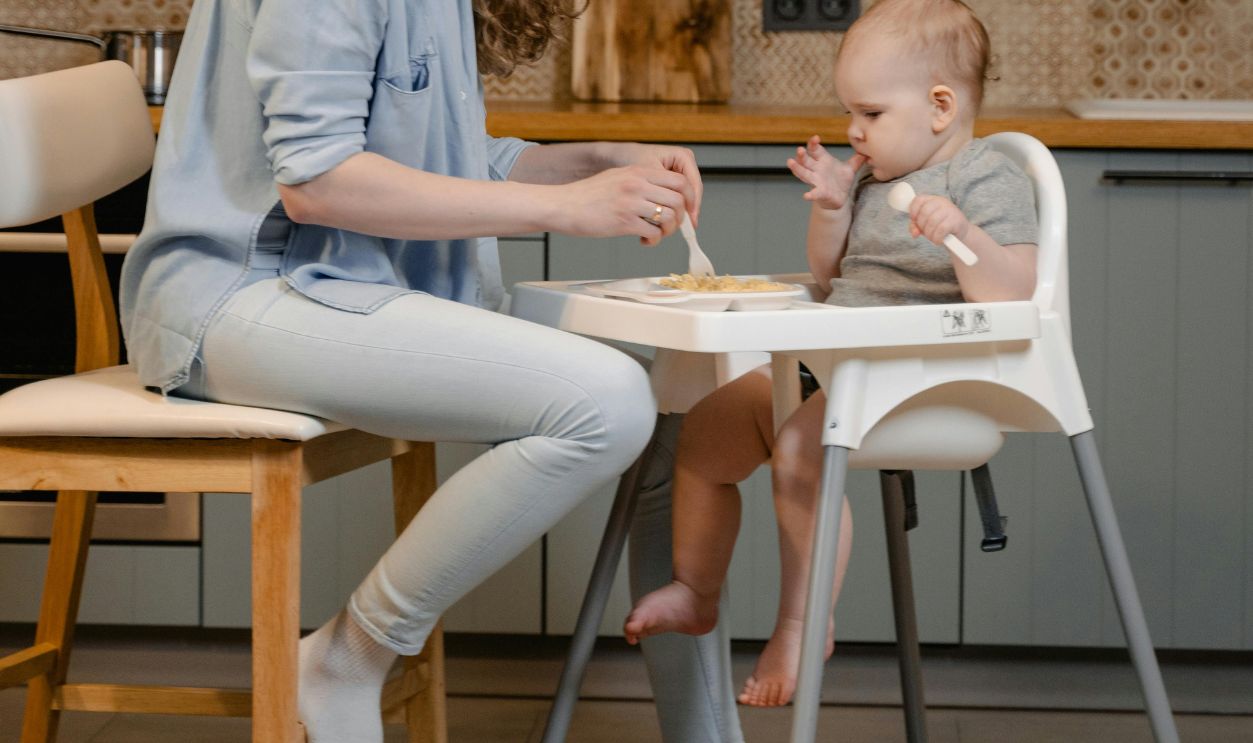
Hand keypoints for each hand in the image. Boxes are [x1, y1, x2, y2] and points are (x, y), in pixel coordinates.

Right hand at [554, 165, 692, 246]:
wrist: (564, 205)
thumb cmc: (588, 195)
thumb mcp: (617, 177)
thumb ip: (640, 181)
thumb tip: (664, 195)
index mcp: (638, 171)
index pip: (679, 180)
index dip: (689, 197)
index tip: (686, 209)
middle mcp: (637, 184)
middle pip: (679, 200)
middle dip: (680, 217)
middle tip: (669, 225)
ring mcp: (631, 203)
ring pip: (669, 217)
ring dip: (668, 230)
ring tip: (656, 233)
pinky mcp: (624, 222)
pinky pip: (653, 233)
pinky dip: (654, 240)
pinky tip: (644, 239)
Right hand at [787, 135, 866, 210]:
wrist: (840, 198)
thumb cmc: (840, 181)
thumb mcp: (850, 168)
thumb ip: (858, 158)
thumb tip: (868, 148)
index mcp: (822, 160)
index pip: (815, 150)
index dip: (813, 143)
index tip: (815, 138)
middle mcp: (816, 169)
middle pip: (806, 160)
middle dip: (802, 155)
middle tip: (799, 149)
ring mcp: (816, 181)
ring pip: (804, 174)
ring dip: (797, 169)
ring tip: (790, 163)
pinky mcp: (820, 193)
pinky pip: (814, 193)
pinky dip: (810, 195)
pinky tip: (806, 196)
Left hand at [907, 194, 970, 246]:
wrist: (960, 234)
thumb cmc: (940, 227)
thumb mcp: (926, 225)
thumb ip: (916, 226)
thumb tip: (914, 232)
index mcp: (933, 200)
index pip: (919, 200)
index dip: (913, 211)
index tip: (914, 220)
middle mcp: (942, 202)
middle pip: (924, 212)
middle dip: (922, 226)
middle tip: (926, 232)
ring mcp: (950, 210)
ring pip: (932, 221)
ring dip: (929, 234)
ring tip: (933, 237)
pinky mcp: (956, 221)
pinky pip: (941, 230)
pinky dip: (936, 238)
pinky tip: (938, 240)